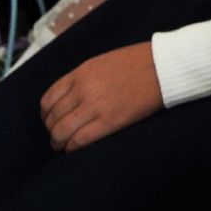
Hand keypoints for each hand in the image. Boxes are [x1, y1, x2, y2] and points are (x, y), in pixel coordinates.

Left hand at [39, 42, 162, 150]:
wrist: (164, 65)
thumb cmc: (138, 61)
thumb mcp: (103, 62)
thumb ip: (84, 78)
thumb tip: (71, 98)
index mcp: (80, 73)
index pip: (49, 99)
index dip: (46, 114)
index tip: (51, 120)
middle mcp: (83, 90)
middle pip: (53, 117)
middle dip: (52, 130)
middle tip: (57, 136)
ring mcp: (95, 106)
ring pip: (62, 131)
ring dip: (58, 141)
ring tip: (62, 146)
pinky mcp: (110, 121)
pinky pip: (81, 139)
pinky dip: (72, 147)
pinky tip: (74, 149)